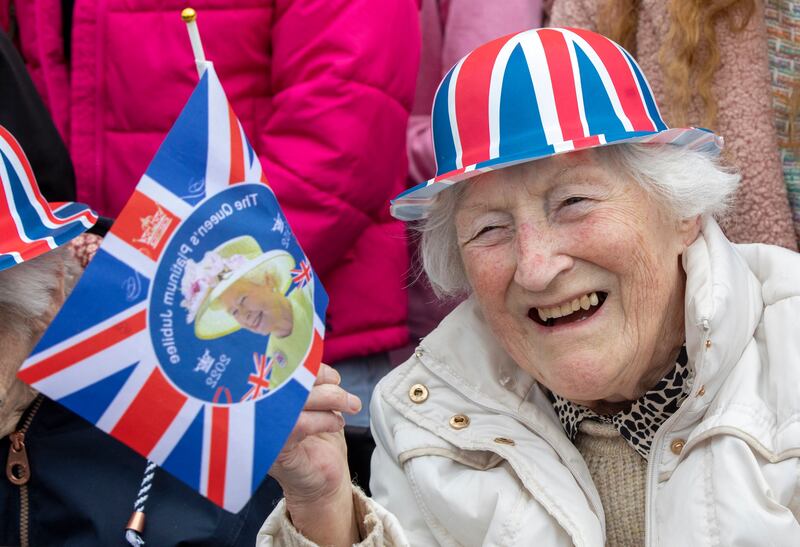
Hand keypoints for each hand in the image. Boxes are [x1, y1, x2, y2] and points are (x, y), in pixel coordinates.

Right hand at [269, 363, 361, 544]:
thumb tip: (313, 356)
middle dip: (322, 381)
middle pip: (287, 381)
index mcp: (268, 397)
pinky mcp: (276, 451)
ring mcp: (265, 432)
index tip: (331, 376)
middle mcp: (261, 412)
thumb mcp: (317, 404)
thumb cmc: (319, 442)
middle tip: (343, 391)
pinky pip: (298, 425)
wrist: (323, 483)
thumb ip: (309, 382)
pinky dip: (323, 419)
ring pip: (295, 400)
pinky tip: (336, 424)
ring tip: (349, 406)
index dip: (306, 366)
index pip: (279, 369)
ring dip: (330, 399)